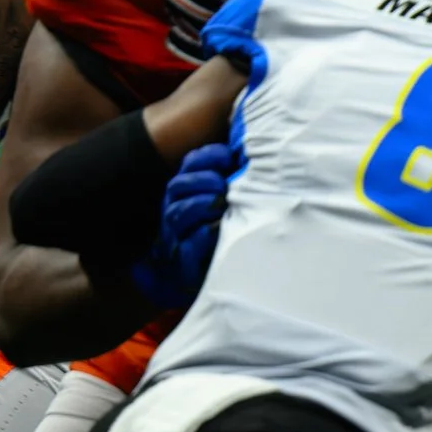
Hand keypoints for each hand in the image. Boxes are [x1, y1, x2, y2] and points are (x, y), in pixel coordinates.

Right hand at [128, 141, 234, 309]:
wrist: (194, 276)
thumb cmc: (218, 233)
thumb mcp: (228, 201)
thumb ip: (237, 178)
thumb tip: (255, 155)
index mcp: (188, 190)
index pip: (191, 163)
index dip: (208, 156)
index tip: (229, 156)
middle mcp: (177, 209)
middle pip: (178, 185)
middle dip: (203, 180)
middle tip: (224, 185)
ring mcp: (176, 235)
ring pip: (178, 213)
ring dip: (201, 205)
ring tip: (222, 204)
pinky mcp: (183, 261)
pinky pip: (187, 246)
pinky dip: (202, 236)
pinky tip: (217, 229)